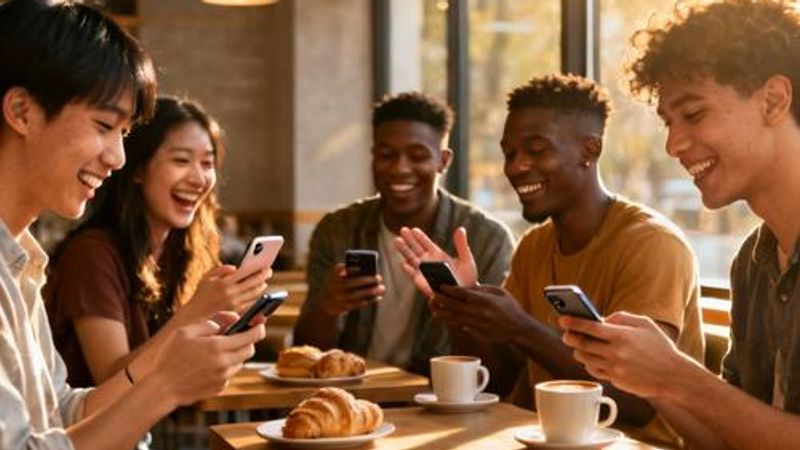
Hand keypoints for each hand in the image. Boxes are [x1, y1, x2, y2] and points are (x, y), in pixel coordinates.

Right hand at [148, 316, 264, 406]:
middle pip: (250, 349)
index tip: (259, 322)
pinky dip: (225, 367)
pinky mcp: (219, 388)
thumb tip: (230, 319)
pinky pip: (229, 374)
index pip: (251, 336)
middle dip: (246, 340)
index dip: (258, 327)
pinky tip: (208, 365)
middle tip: (234, 335)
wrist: (161, 388)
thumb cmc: (170, 357)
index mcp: (218, 346)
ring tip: (216, 350)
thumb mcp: (186, 332)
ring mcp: (223, 377)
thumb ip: (210, 322)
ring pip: (240, 362)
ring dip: (235, 354)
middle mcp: (225, 363)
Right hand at [178, 265, 270, 322]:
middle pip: (253, 282)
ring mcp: (235, 304)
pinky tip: (258, 293)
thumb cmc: (201, 295)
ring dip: (261, 286)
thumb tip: (234, 268)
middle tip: (269, 271)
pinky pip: (251, 303)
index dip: (257, 268)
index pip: (245, 272)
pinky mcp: (237, 312)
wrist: (194, 316)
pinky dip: (257, 297)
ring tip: (264, 281)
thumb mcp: (206, 278)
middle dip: (263, 276)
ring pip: (255, 293)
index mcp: (223, 282)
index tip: (264, 264)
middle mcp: (231, 293)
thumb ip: (220, 270)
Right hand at [319, 263, 384, 315]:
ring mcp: (338, 298)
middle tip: (379, 278)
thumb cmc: (338, 284)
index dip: (348, 269)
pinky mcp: (343, 307)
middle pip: (350, 284)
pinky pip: (358, 304)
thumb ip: (348, 270)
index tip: (360, 268)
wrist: (326, 304)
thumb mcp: (338, 276)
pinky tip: (378, 297)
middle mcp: (333, 287)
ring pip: (355, 295)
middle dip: (365, 280)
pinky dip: (369, 301)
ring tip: (382, 288)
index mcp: (332, 275)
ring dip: (370, 292)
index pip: (337, 270)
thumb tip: (369, 271)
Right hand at [394, 226, 477, 296]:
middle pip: (416, 248)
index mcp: (438, 254)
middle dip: (409, 239)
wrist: (464, 296)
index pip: (426, 243)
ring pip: (411, 259)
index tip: (414, 229)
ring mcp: (424, 272)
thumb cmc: (467, 278)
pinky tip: (403, 263)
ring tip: (397, 241)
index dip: (420, 236)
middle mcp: (428, 262)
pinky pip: (413, 275)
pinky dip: (408, 270)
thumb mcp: (466, 260)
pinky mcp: (422, 283)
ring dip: (404, 250)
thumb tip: (460, 229)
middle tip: (402, 230)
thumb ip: (461, 245)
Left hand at [429, 284, 530, 342]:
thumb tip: (465, 286)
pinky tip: (442, 316)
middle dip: (441, 300)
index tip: (440, 285)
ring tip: (433, 307)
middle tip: (432, 295)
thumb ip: (481, 289)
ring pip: (454, 318)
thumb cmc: (509, 307)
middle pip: (455, 306)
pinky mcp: (476, 332)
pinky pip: (459, 325)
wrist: (518, 329)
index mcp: (485, 300)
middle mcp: (479, 313)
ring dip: (441, 312)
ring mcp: (477, 324)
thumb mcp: (498, 292)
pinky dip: (450, 320)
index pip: (463, 294)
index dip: (450, 290)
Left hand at [559, 312, 694, 398]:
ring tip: (577, 344)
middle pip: (582, 344)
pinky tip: (590, 358)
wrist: (674, 376)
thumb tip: (601, 318)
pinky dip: (589, 363)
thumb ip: (621, 317)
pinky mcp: (616, 380)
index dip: (573, 323)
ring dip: (578, 350)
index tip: (562, 319)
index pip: (590, 327)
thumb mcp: (645, 324)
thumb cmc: (659, 347)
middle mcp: (616, 353)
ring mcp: (615, 369)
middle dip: (569, 337)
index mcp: (622, 336)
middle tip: (565, 333)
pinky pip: (594, 370)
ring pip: (585, 358)